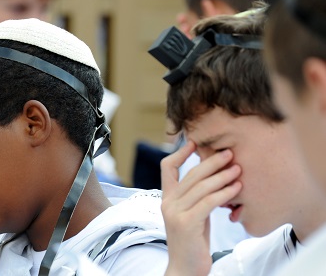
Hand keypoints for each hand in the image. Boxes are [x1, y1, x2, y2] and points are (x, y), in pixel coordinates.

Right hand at [160, 141, 241, 275]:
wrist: (185, 269)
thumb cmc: (193, 242)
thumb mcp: (193, 215)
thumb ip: (197, 198)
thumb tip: (213, 178)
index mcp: (167, 199)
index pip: (167, 168)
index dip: (180, 153)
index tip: (194, 142)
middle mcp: (168, 203)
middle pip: (190, 174)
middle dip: (211, 162)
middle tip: (230, 154)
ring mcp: (175, 213)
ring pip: (201, 187)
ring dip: (222, 176)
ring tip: (238, 169)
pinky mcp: (186, 223)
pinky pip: (208, 202)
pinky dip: (224, 193)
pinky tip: (237, 189)